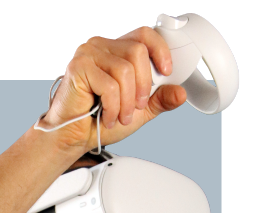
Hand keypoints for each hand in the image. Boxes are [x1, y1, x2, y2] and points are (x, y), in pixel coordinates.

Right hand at [39, 26, 186, 152]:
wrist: (74, 137)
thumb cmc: (98, 120)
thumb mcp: (138, 110)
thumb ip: (158, 100)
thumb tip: (179, 94)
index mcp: (115, 50)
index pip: (144, 34)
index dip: (160, 50)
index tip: (167, 72)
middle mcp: (100, 46)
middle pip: (138, 52)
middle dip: (144, 85)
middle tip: (137, 107)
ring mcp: (88, 54)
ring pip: (125, 70)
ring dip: (127, 101)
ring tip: (120, 117)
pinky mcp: (78, 68)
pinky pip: (109, 85)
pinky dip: (113, 107)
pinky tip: (108, 117)